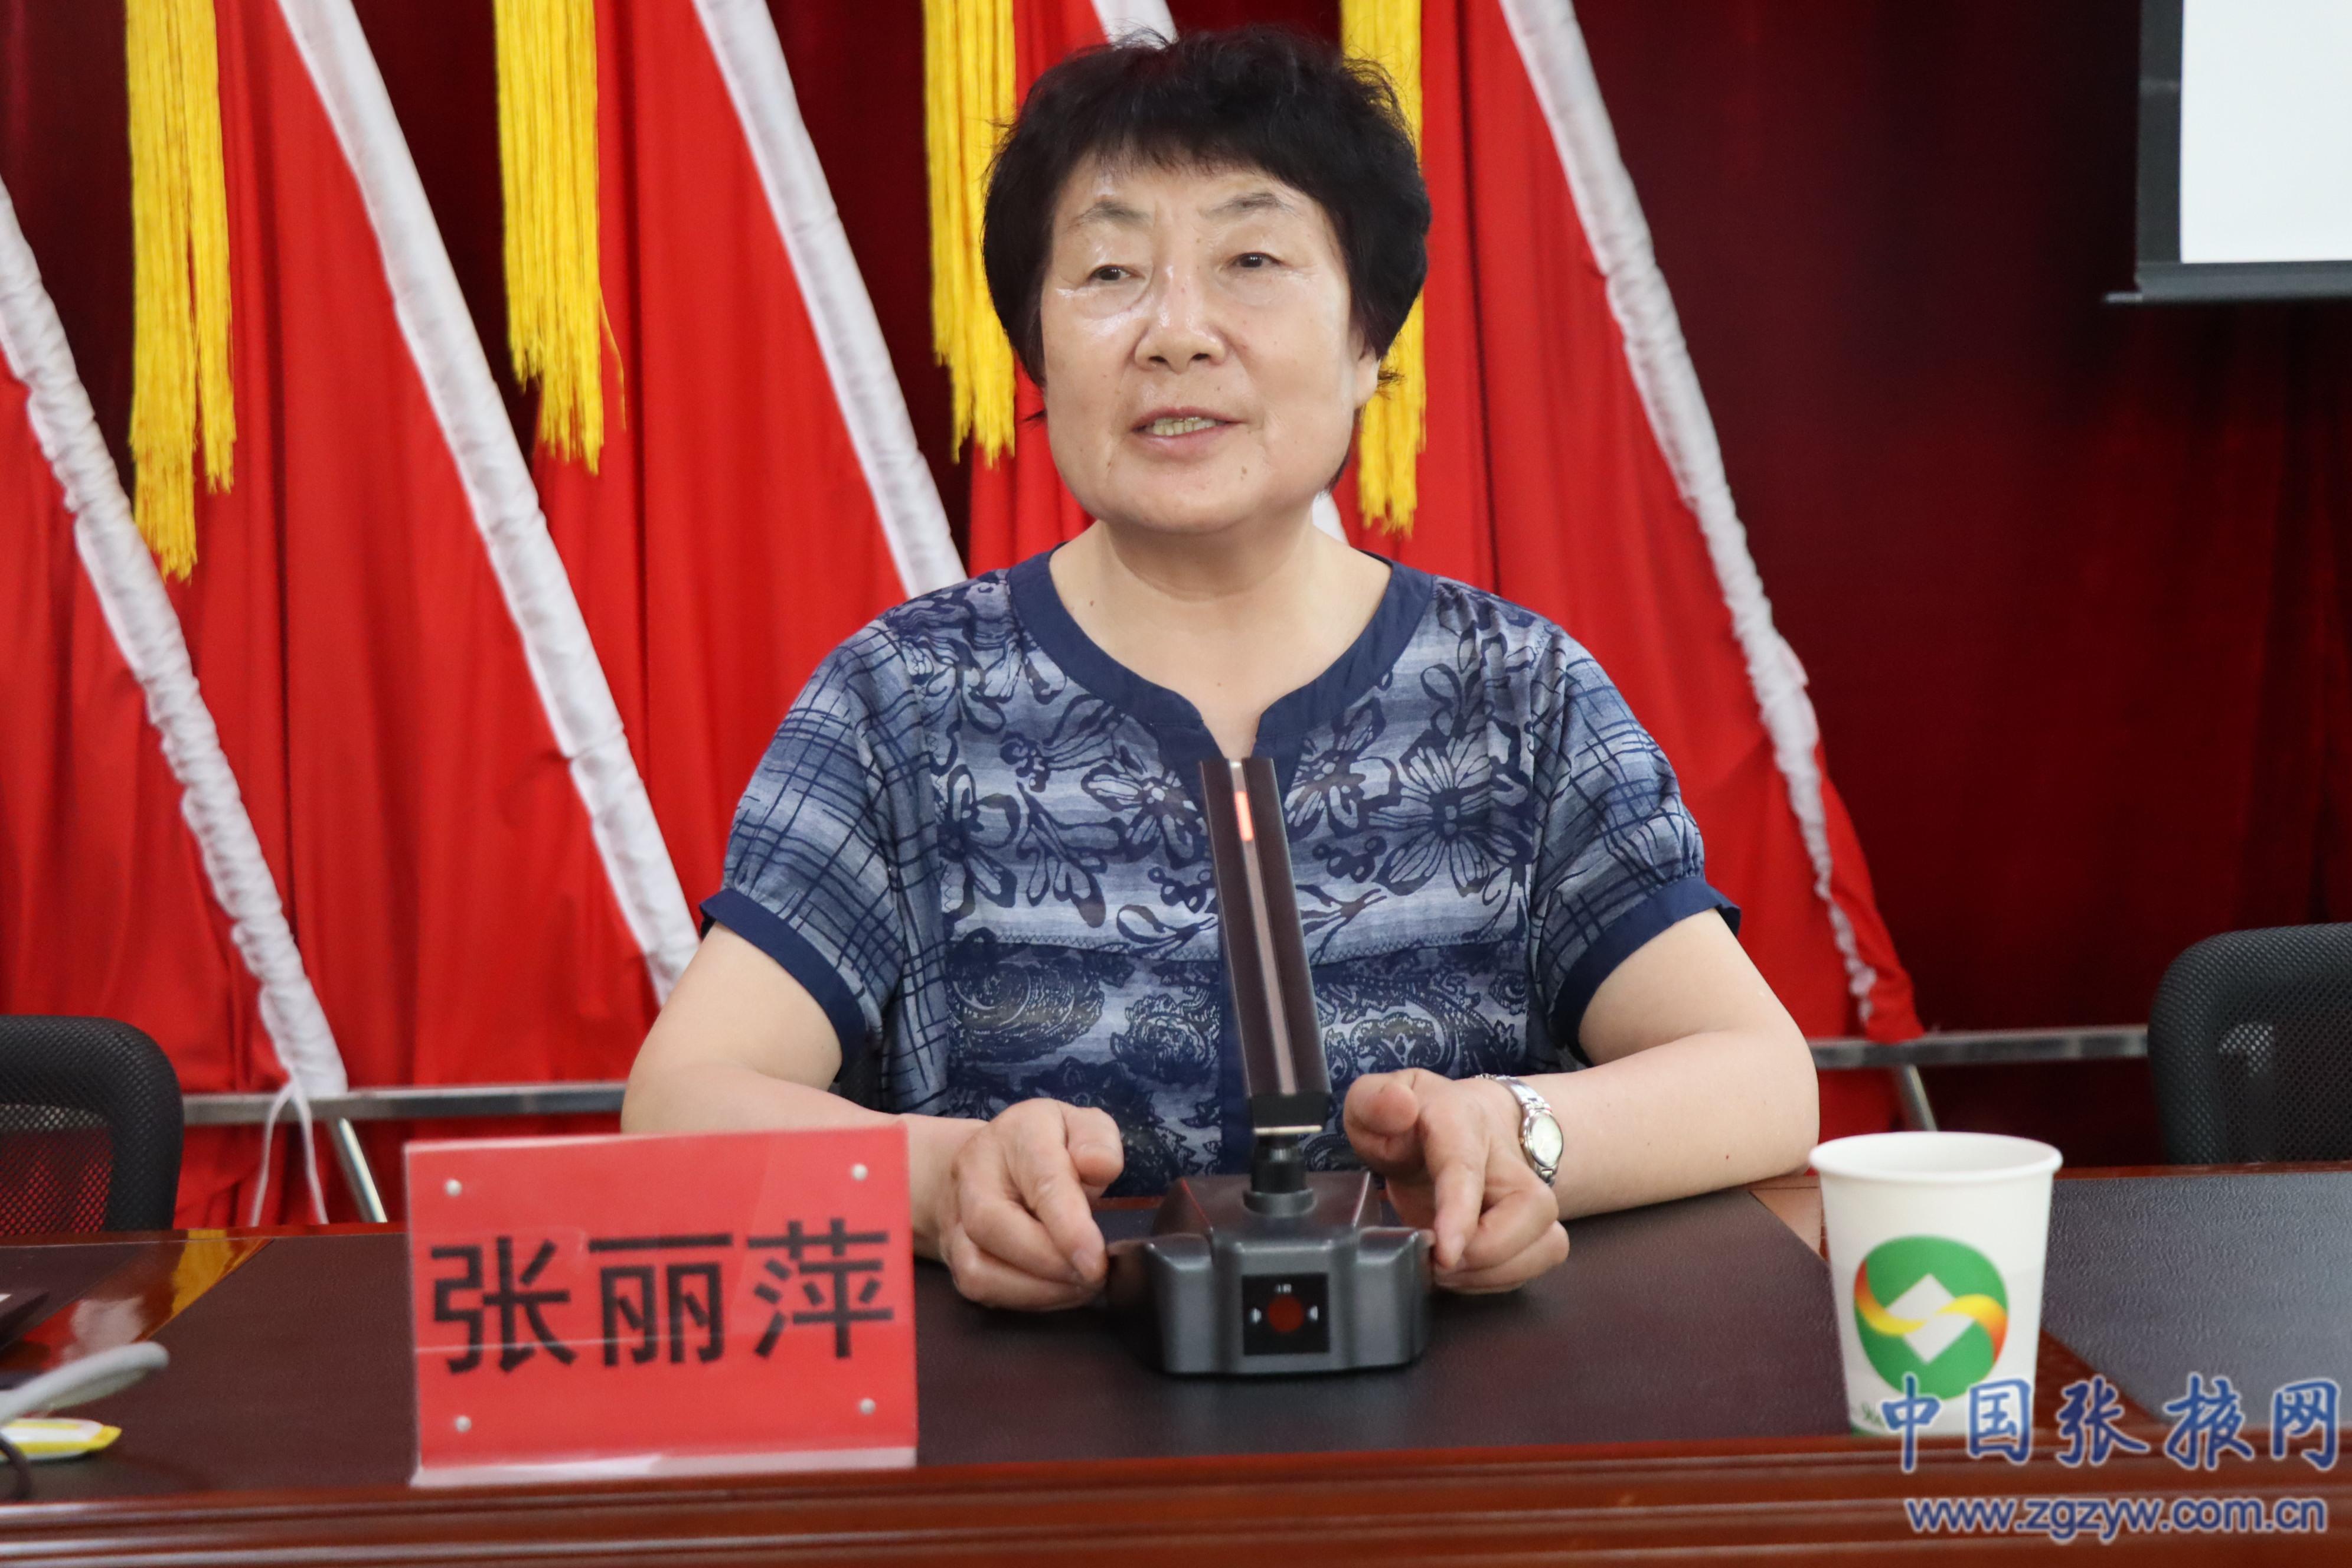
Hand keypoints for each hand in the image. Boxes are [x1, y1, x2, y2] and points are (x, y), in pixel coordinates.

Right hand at [931, 1098, 1124, 1309]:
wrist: (987, 1161)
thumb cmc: (1047, 1145)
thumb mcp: (1081, 1126)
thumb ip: (1097, 1140)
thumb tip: (1100, 1166)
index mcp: (1016, 1135)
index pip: (1039, 1179)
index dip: (1068, 1224)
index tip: (1095, 1258)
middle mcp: (974, 1176)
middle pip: (992, 1225)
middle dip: (1047, 1261)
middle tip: (1094, 1276)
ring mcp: (957, 1220)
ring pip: (979, 1269)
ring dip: (1038, 1290)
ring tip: (1082, 1286)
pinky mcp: (955, 1258)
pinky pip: (982, 1290)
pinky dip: (1026, 1300)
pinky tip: (1059, 1292)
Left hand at [1343, 1069, 1568, 1292]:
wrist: (1460, 1125)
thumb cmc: (1410, 1125)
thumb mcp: (1372, 1102)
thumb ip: (1373, 1101)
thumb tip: (1398, 1108)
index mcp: (1461, 1123)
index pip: (1466, 1166)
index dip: (1460, 1211)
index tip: (1445, 1252)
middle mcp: (1507, 1158)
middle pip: (1532, 1209)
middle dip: (1486, 1253)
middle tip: (1435, 1263)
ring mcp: (1528, 1194)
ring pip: (1547, 1242)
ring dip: (1494, 1273)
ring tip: (1446, 1270)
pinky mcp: (1537, 1227)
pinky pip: (1538, 1263)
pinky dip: (1499, 1280)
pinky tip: (1464, 1271)